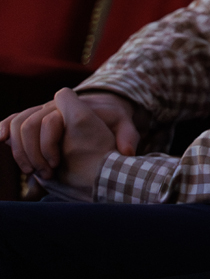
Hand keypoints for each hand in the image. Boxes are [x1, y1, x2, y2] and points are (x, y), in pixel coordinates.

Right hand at [1, 91, 140, 178]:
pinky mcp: (34, 118)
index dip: (49, 140)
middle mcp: (54, 106)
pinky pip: (14, 119)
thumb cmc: (112, 120)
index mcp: (74, 107)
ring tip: (30, 171)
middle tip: (44, 173)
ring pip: (18, 122)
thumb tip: (128, 151)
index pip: (52, 117)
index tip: (57, 162)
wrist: (102, 110)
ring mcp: (42, 110)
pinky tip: (0, 139)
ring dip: (19, 149)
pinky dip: (4, 128)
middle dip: (32, 151)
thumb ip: (128, 135)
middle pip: (29, 123)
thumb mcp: (125, 125)